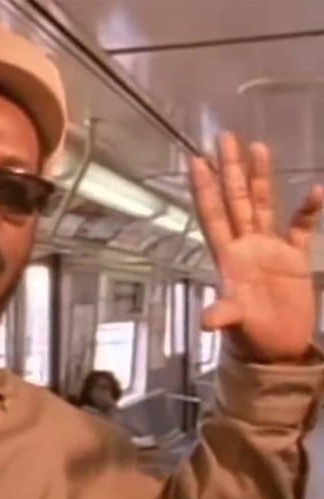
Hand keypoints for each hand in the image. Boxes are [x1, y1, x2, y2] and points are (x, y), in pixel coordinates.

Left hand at [190, 133, 323, 362]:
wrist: (277, 349)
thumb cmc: (250, 335)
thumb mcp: (235, 323)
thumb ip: (224, 315)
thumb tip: (207, 321)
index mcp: (228, 256)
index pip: (213, 214)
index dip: (205, 189)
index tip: (196, 159)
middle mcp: (246, 245)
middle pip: (236, 200)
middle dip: (231, 170)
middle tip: (224, 137)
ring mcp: (270, 248)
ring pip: (264, 205)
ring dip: (262, 178)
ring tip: (259, 147)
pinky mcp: (294, 257)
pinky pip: (301, 227)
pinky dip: (308, 210)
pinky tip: (317, 190)